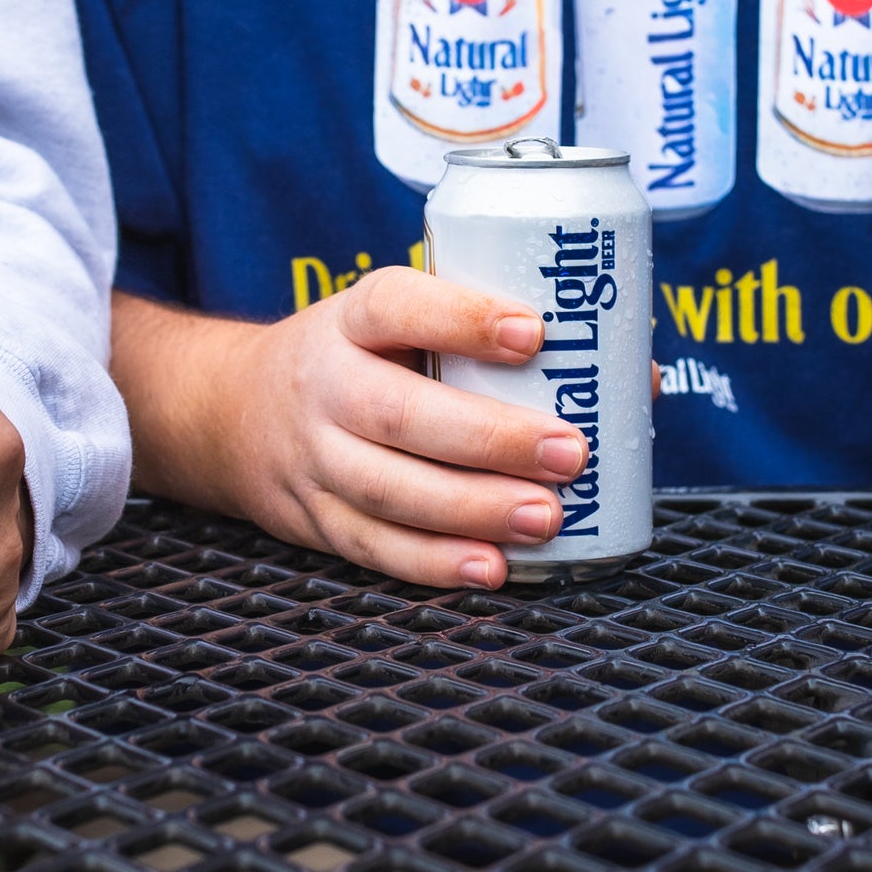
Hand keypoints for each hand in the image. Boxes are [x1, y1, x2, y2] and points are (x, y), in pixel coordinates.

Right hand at [116, 270, 585, 592]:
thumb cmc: (363, 357)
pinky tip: (494, 568)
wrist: (234, 410)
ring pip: (390, 490)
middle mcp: (325, 383)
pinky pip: (375, 548)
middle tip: (569, 449)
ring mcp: (314, 458)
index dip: (463, 317)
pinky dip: (435, 565)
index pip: (398, 304)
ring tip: (547, 515)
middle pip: (400, 413)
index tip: (534, 331)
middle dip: (490, 438)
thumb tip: (637, 374)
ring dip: (473, 510)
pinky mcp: (314, 520)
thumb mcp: (403, 320)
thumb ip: (495, 337)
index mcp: (352, 317)